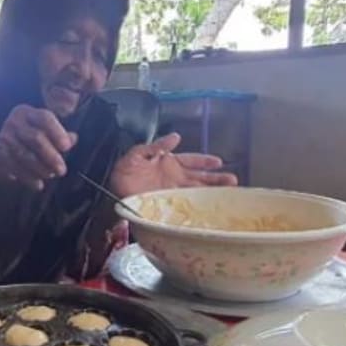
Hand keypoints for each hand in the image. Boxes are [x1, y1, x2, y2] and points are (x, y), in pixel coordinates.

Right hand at [0, 105, 76, 190]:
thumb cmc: (30, 144)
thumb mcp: (47, 137)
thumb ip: (61, 137)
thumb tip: (73, 138)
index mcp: (28, 113)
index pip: (45, 118)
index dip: (57, 132)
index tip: (66, 147)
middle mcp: (14, 122)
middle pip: (35, 138)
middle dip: (51, 156)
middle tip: (62, 170)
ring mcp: (4, 137)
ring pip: (25, 155)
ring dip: (41, 169)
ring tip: (50, 176)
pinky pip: (15, 167)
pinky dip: (28, 178)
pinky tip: (38, 186)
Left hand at [110, 133, 237, 197]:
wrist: (112, 190)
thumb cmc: (123, 171)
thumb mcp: (138, 154)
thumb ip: (157, 147)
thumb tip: (176, 137)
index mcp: (168, 163)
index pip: (191, 160)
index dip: (204, 161)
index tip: (218, 161)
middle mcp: (174, 178)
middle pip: (200, 178)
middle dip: (216, 179)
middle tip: (233, 180)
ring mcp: (172, 192)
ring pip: (197, 191)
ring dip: (213, 192)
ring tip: (230, 192)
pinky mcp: (168, 204)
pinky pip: (186, 205)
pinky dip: (198, 206)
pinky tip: (210, 208)